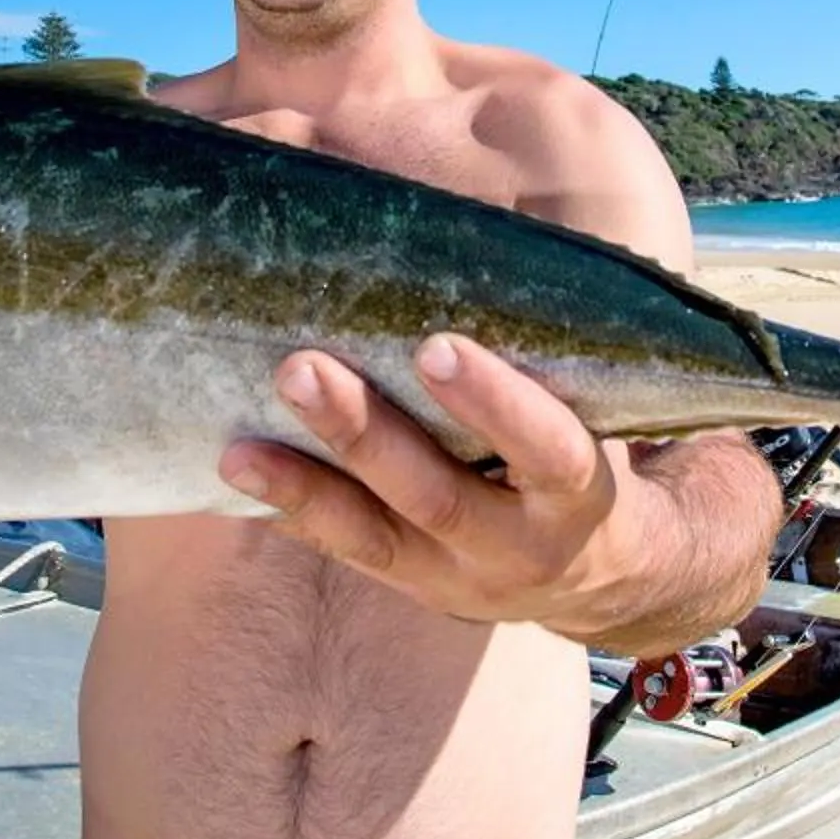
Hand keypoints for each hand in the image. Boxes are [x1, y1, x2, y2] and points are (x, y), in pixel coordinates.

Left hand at [221, 333, 666, 641]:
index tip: (435, 346)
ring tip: (238, 449)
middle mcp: (519, 549)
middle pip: (436, 498)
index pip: (546, 449)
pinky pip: (344, 557)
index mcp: (578, 496)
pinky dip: (289, 519)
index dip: (493, 402)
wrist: (606, 576)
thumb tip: (476, 247)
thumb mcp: (596, 417)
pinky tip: (233, 483)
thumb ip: (550, 356)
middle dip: (365, 435)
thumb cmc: (586, 454)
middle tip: (299, 370)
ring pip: (375, 540)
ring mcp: (460, 581)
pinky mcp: (414, 590)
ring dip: (304, 489)